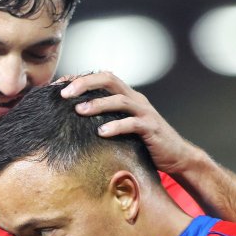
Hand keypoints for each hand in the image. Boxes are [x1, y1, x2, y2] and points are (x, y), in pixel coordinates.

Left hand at [60, 71, 206, 173]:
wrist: (177, 157)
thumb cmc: (145, 143)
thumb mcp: (123, 127)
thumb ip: (106, 119)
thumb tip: (77, 119)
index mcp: (128, 96)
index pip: (102, 78)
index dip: (80, 78)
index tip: (58, 85)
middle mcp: (136, 99)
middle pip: (109, 79)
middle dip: (85, 83)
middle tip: (63, 93)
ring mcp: (145, 112)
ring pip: (120, 100)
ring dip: (97, 103)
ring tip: (78, 110)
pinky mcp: (151, 128)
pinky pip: (132, 123)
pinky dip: (116, 126)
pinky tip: (101, 133)